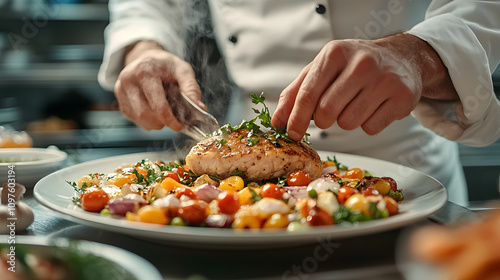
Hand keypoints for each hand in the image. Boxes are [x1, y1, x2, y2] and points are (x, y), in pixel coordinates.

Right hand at [115, 42, 205, 130]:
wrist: (147, 58)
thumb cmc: (166, 65)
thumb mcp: (183, 70)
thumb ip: (191, 88)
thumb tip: (200, 108)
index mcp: (144, 71)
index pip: (157, 104)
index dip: (170, 120)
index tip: (181, 126)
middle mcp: (128, 80)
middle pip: (145, 114)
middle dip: (163, 123)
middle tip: (175, 121)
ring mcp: (120, 90)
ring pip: (139, 119)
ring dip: (155, 123)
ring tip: (166, 115)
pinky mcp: (120, 100)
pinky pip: (134, 119)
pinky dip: (148, 121)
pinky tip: (155, 113)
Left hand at [272, 34, 434, 140]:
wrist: (401, 57)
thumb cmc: (354, 65)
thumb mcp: (322, 69)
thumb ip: (296, 93)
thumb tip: (278, 121)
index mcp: (335, 53)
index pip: (308, 94)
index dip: (296, 118)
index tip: (291, 133)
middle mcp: (361, 63)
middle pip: (326, 112)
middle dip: (322, 120)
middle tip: (328, 113)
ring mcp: (384, 80)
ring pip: (348, 122)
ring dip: (346, 121)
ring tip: (355, 103)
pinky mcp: (402, 97)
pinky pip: (371, 128)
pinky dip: (367, 124)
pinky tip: (373, 106)